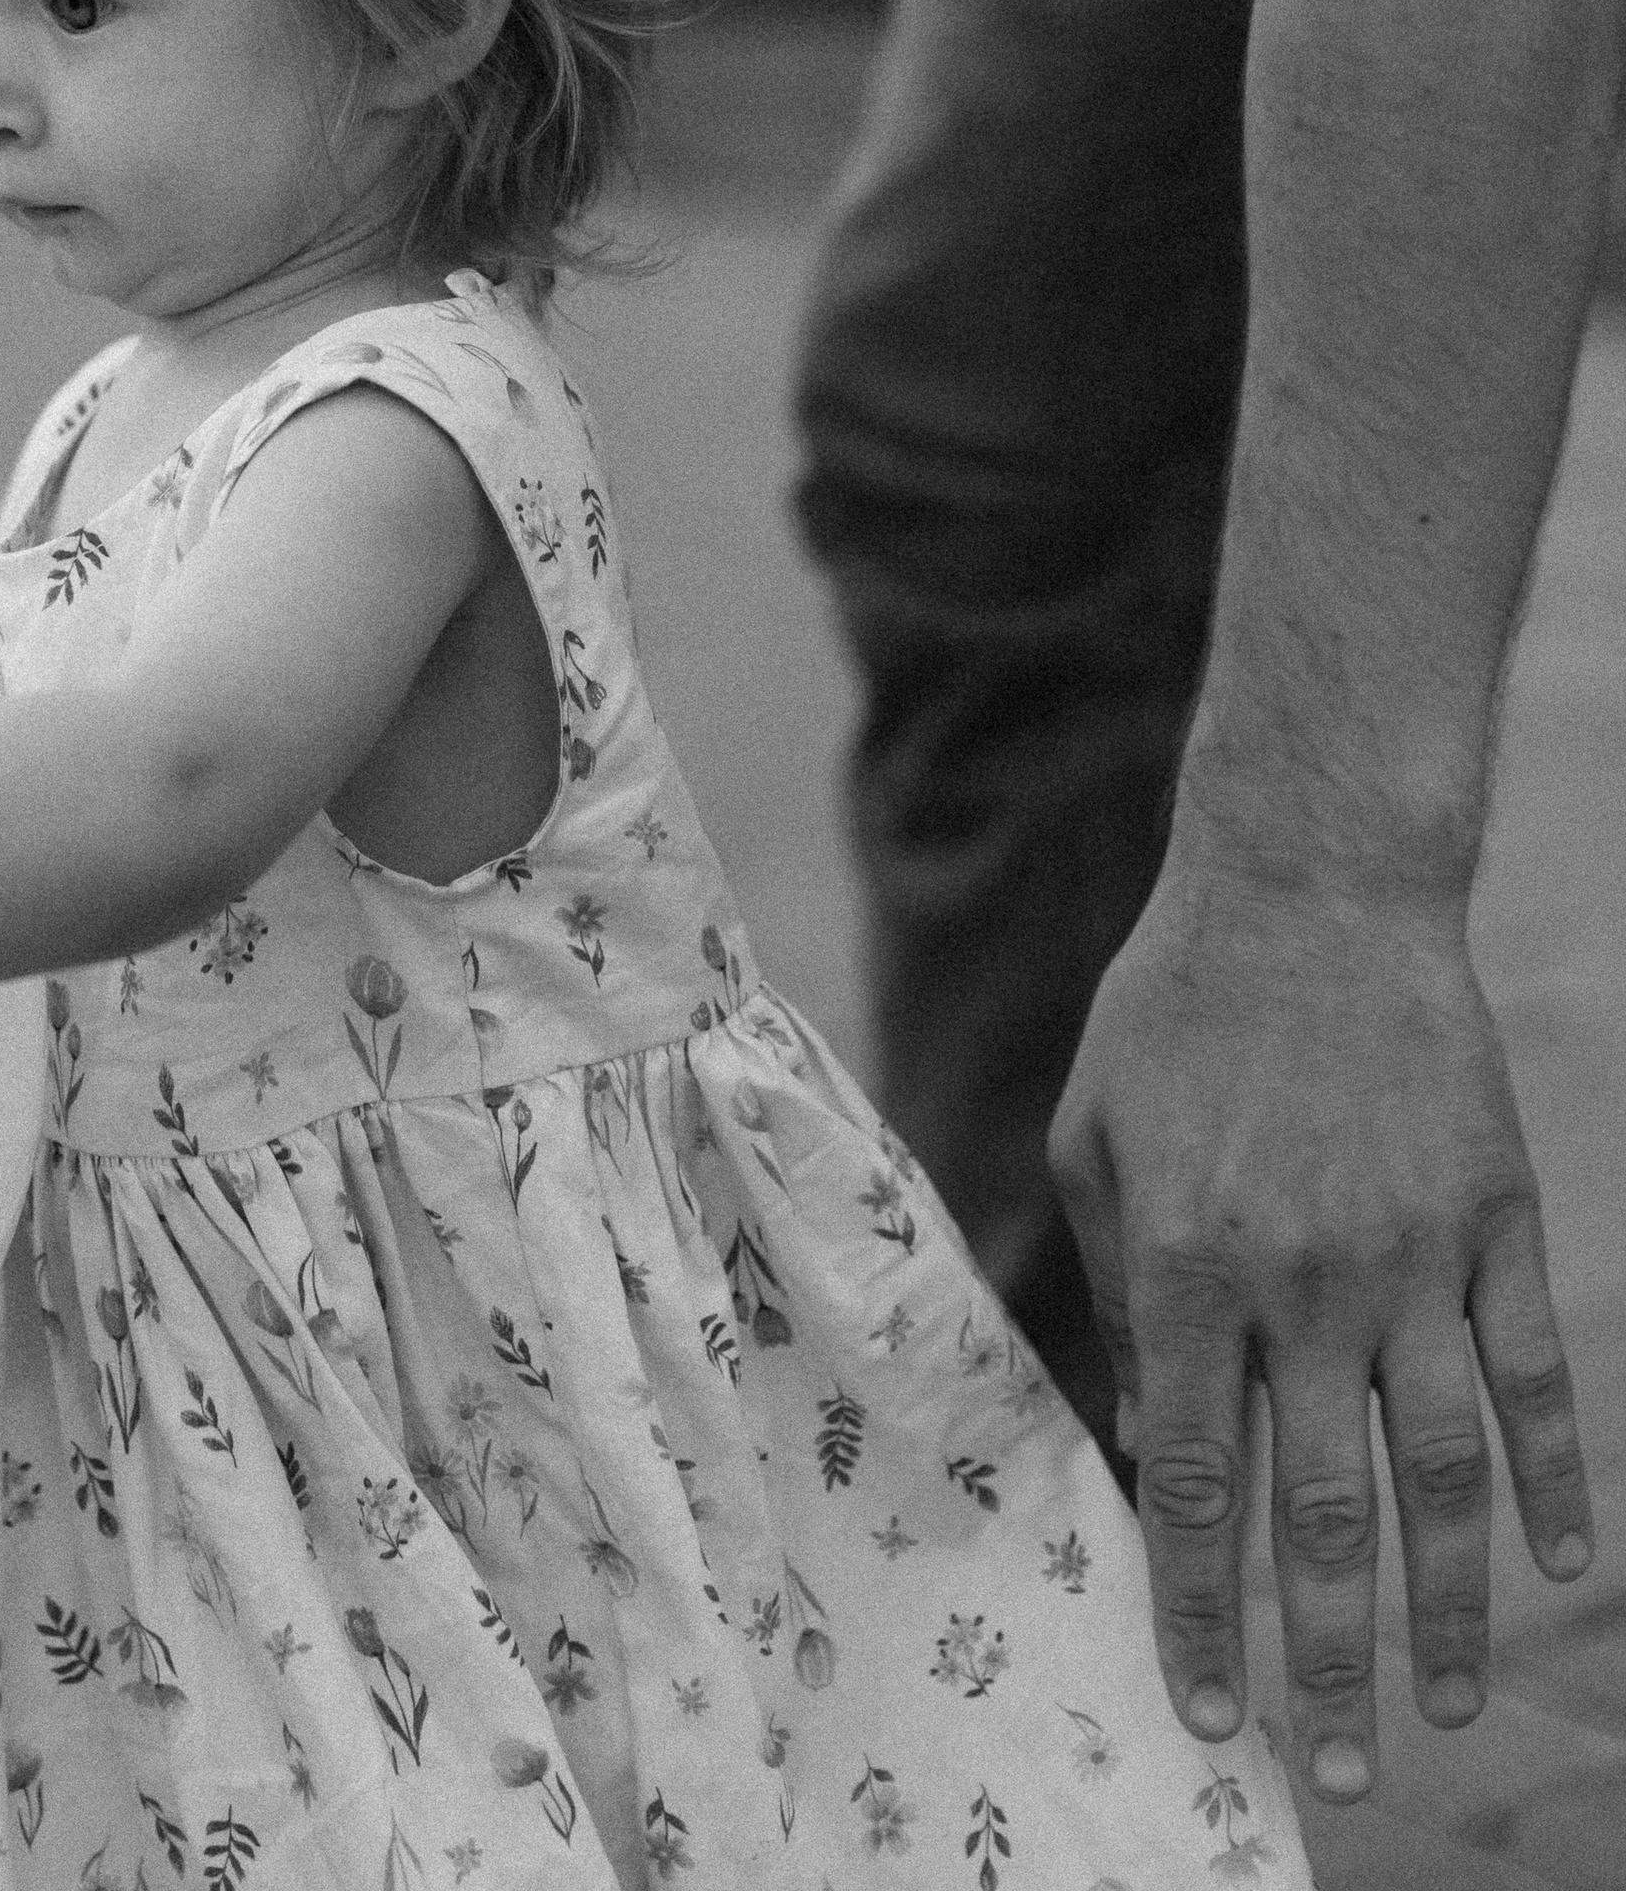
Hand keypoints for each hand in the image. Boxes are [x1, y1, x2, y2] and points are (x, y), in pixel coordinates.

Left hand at [1050, 839, 1592, 1805]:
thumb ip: (1123, 1303)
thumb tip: (1154, 1451)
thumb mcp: (1099, 1142)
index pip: (1199, 1483)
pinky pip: (1531, 1376)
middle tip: (1339, 1769)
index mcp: (1190, 1262)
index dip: (1203, 1609)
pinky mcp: (1497, 1219)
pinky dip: (1551, 1479)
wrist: (1309, 885)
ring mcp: (1416, 1253)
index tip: (1208, 1706)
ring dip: (1451, 1605)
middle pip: (1324, 1512)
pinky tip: (1555, 1568)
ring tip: (1447, 1707)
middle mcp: (1307, 1277)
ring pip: (1441, 1471)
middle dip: (1328, 1657)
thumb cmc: (1175, 1014)